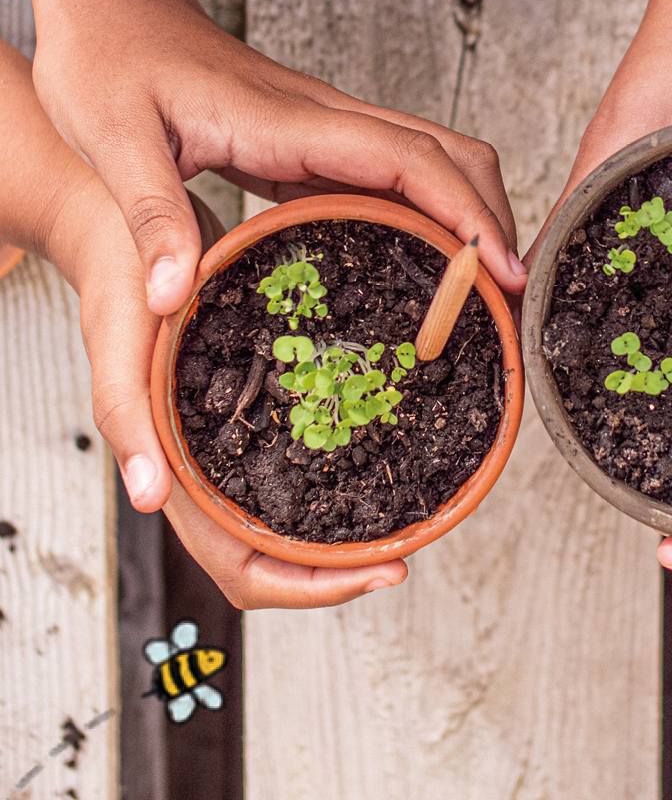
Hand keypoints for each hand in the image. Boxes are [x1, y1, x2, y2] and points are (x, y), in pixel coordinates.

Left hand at [33, 0, 526, 316]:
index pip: (412, 161)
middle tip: (509, 295)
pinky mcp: (318, 144)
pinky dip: (432, 215)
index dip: (468, 214)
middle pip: (451, 156)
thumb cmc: (110, 58)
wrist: (117, 4)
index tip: (503, 271)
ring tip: (483, 286)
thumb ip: (151, 216)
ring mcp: (329, 129)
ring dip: (473, 214)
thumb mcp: (114, 138)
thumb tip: (172, 301)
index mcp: (295, 120)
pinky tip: (426, 259)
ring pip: (435, 161)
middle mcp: (330, 120)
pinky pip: (396, 178)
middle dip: (494, 218)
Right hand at [66, 171, 407, 602]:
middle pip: (276, 560)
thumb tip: (146, 499)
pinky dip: (338, 478)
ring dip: (344, 532)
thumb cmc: (117, 282)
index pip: (242, 570)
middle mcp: (208, 473)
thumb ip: (125, 414)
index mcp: (174, 475)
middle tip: (405, 553)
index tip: (383, 570)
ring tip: (405, 517)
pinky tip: (382, 447)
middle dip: (341, 570)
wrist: (130, 234)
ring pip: (290, 521)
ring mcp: (232, 446)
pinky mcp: (254, 412)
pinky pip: (297, 465)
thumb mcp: (119, 338)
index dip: (312, 586)